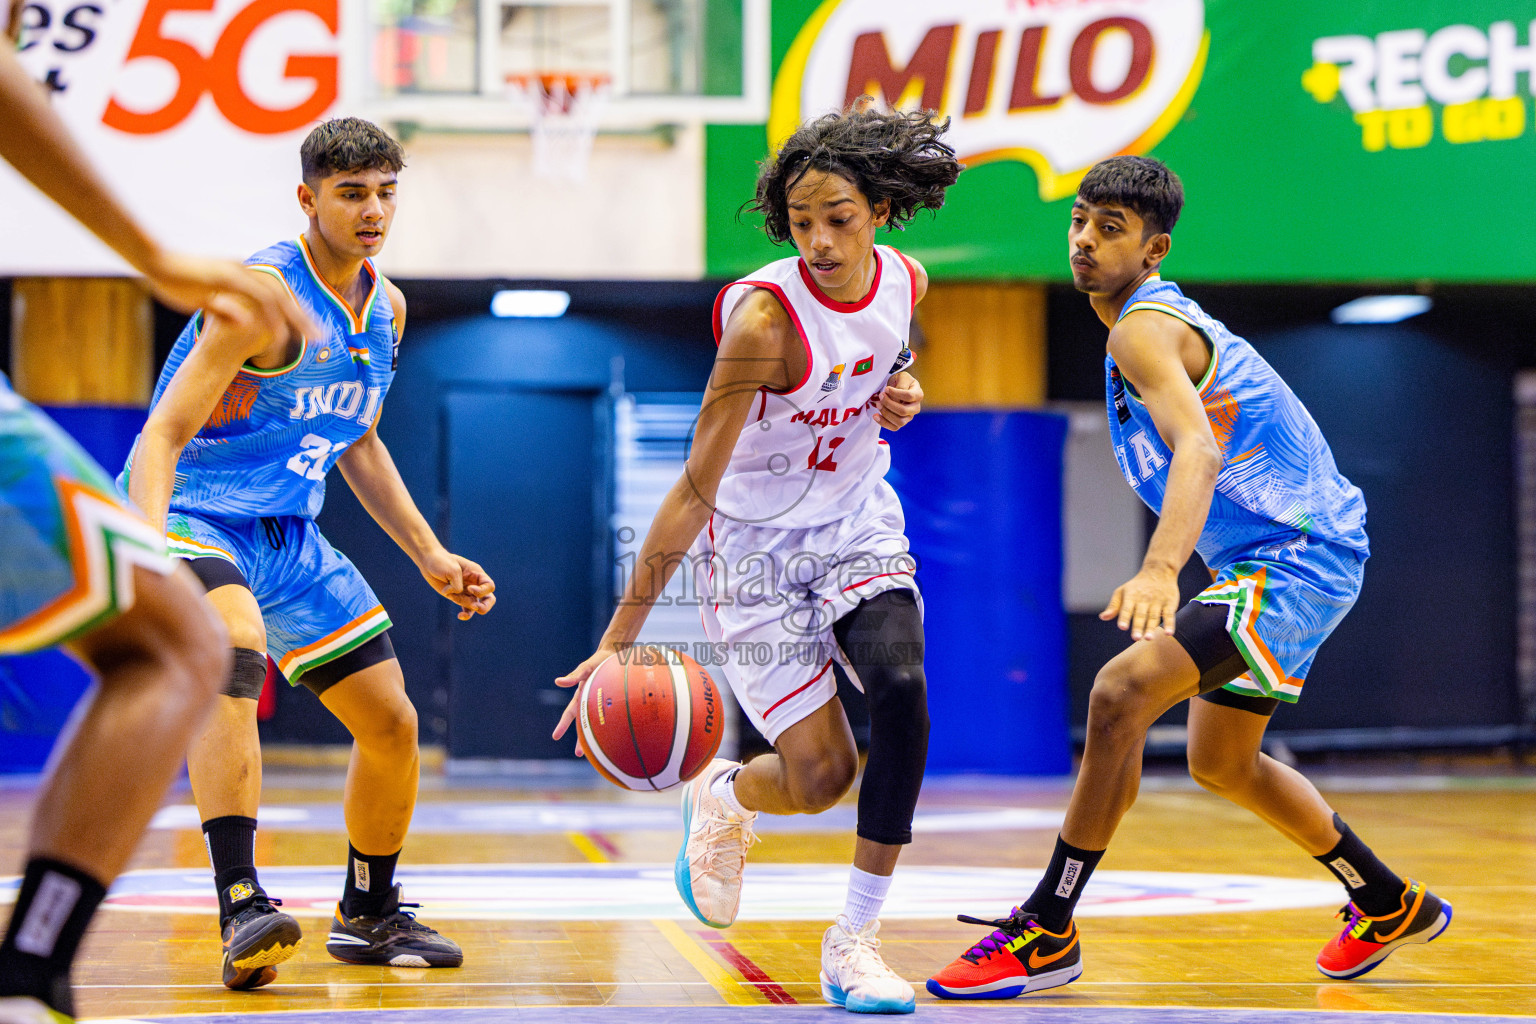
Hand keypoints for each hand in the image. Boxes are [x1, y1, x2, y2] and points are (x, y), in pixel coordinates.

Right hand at [141, 250, 318, 341]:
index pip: (275, 293)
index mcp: (240, 274)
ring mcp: (236, 272)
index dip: (293, 311)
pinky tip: (280, 333)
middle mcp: (243, 270)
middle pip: (283, 294)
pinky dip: (270, 316)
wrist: (152, 261)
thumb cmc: (173, 280)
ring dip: (295, 318)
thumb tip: (243, 321)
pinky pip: (255, 298)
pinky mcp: (226, 278)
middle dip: (303, 317)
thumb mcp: (203, 300)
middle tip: (321, 336)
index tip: (307, 329)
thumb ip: (224, 309)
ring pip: (275, 296)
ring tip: (309, 337)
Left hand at [419, 549, 495, 619]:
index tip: (469, 588)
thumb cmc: (442, 561)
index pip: (489, 586)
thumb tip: (456, 595)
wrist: (429, 562)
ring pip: (476, 606)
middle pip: (488, 598)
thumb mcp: (452, 570)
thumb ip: (457, 585)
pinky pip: (466, 609)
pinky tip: (460, 616)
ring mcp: (467, 592)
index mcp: (477, 574)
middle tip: (476, 607)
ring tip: (458, 608)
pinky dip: (465, 614)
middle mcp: (475, 584)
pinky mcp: (458, 598)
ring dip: (468, 608)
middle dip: (485, 605)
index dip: (482, 590)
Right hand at [552, 643, 621, 755]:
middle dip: (581, 739)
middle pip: (584, 724)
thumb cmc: (598, 660)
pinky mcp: (613, 701)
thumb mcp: (586, 667)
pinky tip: (618, 735)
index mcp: (581, 695)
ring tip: (598, 751)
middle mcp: (590, 701)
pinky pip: (613, 717)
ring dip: (596, 736)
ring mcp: (602, 702)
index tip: (555, 737)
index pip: (570, 713)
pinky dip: (612, 726)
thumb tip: (558, 681)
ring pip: (598, 724)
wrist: (614, 654)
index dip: (563, 725)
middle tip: (579, 754)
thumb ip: (574, 676)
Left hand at [874, 371, 922, 429]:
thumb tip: (896, 398)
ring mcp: (909, 416)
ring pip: (899, 421)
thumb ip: (901, 384)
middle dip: (889, 404)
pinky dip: (883, 423)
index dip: (896, 393)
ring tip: (878, 404)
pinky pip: (894, 427)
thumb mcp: (902, 377)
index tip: (886, 389)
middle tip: (880, 396)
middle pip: (903, 411)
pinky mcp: (901, 422)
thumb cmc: (901, 381)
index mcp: (918, 395)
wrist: (898, 386)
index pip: (909, 396)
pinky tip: (876, 416)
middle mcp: (915, 408)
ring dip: (886, 413)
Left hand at [1100, 564, 1179, 640]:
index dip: (1124, 617)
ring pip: (1154, 616)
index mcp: (1131, 597)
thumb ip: (1114, 606)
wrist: (1159, 571)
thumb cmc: (1136, 586)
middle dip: (1138, 626)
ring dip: (1151, 628)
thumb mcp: (1122, 592)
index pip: (1127, 608)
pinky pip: (1169, 615)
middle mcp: (1144, 599)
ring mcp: (1157, 602)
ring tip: (1148, 638)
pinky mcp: (1170, 603)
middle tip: (1136, 638)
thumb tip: (1103, 617)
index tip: (1122, 627)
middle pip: (1141, 615)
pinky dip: (1170, 624)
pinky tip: (1169, 634)